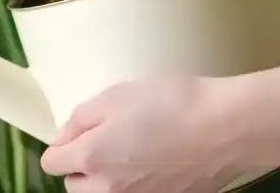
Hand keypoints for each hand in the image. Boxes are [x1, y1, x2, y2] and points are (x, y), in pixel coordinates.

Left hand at [40, 75, 255, 192]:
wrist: (227, 128)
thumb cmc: (170, 102)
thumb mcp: (115, 96)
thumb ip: (80, 119)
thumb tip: (62, 138)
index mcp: (92, 159)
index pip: (52, 163)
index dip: (62, 143)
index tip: (80, 130)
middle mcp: (109, 191)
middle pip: (74, 186)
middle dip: (81, 165)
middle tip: (106, 138)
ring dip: (106, 178)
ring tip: (131, 151)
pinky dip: (136, 184)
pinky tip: (156, 161)